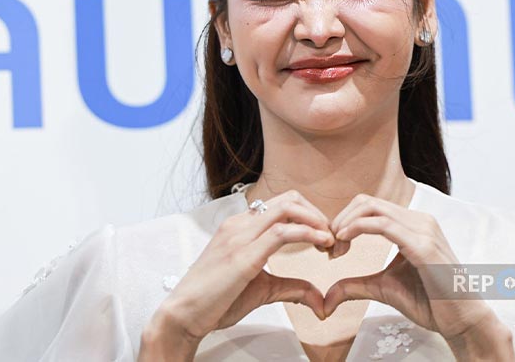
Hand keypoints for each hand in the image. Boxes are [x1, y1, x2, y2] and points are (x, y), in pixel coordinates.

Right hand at [139, 189, 333, 358]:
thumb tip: (320, 299)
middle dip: (317, 213)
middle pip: (289, 199)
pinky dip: (307, 233)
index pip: (282, 204)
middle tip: (332, 237)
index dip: (310, 215)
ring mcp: (239, 236)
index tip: (324, 237)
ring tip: (329, 241)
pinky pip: (281, 232)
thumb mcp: (261, 289)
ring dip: (316, 221)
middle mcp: (239, 224)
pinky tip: (320, 243)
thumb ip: (291, 287)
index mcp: (240, 226)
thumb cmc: (215, 301)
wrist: (183, 315)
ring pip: (287, 208)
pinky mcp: (243, 255)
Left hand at [325, 194, 513, 358]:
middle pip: (368, 201)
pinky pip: (384, 225)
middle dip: (341, 219)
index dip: (344, 220)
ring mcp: (423, 230)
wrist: (461, 320)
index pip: (371, 207)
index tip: (331, 246)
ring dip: (345, 223)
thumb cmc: (430, 302)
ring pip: (373, 208)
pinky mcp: (423, 246)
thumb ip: (356, 285)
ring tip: (334, 246)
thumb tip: (327, 296)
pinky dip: (357, 228)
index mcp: (412, 224)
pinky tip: (344, 241)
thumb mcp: (383, 288)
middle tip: (329, 245)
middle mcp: (419, 220)